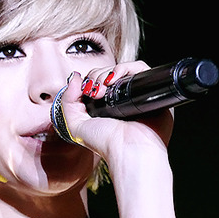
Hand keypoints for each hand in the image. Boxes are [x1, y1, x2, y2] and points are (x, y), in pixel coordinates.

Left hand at [60, 62, 174, 166]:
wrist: (130, 150)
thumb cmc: (106, 143)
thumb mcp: (76, 125)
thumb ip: (68, 101)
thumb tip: (74, 77)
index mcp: (106, 107)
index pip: (97, 81)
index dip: (90, 80)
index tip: (87, 91)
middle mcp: (122, 99)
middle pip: (108, 73)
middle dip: (98, 77)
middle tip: (96, 92)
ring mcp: (136, 94)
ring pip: (123, 69)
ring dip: (109, 72)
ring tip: (105, 86)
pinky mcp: (150, 90)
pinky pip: (140, 68)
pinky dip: (126, 67)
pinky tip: (116, 78)